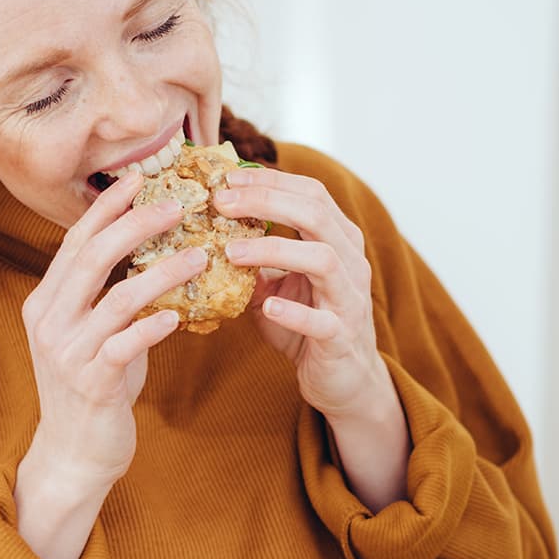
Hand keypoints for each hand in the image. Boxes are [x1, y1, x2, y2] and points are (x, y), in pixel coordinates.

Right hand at [20, 172, 206, 485]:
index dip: (106, 208)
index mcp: (45, 301)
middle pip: (92, 258)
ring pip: (115, 298)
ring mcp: (67, 353)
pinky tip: (178, 316)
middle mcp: (49, 321)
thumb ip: (107, 295)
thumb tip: (151, 251)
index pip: (75, 241)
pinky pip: (124, 345)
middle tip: (177, 205)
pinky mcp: (92, 383)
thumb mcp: (91, 333)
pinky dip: (152, 326)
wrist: (74, 453)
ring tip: (199, 256)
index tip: (138, 178)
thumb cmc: (93, 386)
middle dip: (135, 225)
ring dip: (161, 272)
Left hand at [213, 167, 389, 419]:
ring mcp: (349, 299)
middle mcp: (351, 262)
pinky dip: (293, 311)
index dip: (270, 181)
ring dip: (274, 250)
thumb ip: (254, 258)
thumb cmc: (308, 324)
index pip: (311, 194)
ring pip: (323, 259)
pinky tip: (267, 305)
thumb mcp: (277, 284)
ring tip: (232, 251)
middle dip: (267, 202)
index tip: (228, 179)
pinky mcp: (342, 337)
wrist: (343, 379)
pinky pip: (322, 321)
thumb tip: (207, 231)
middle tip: (222, 203)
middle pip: (316, 215)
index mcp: (338, 240)